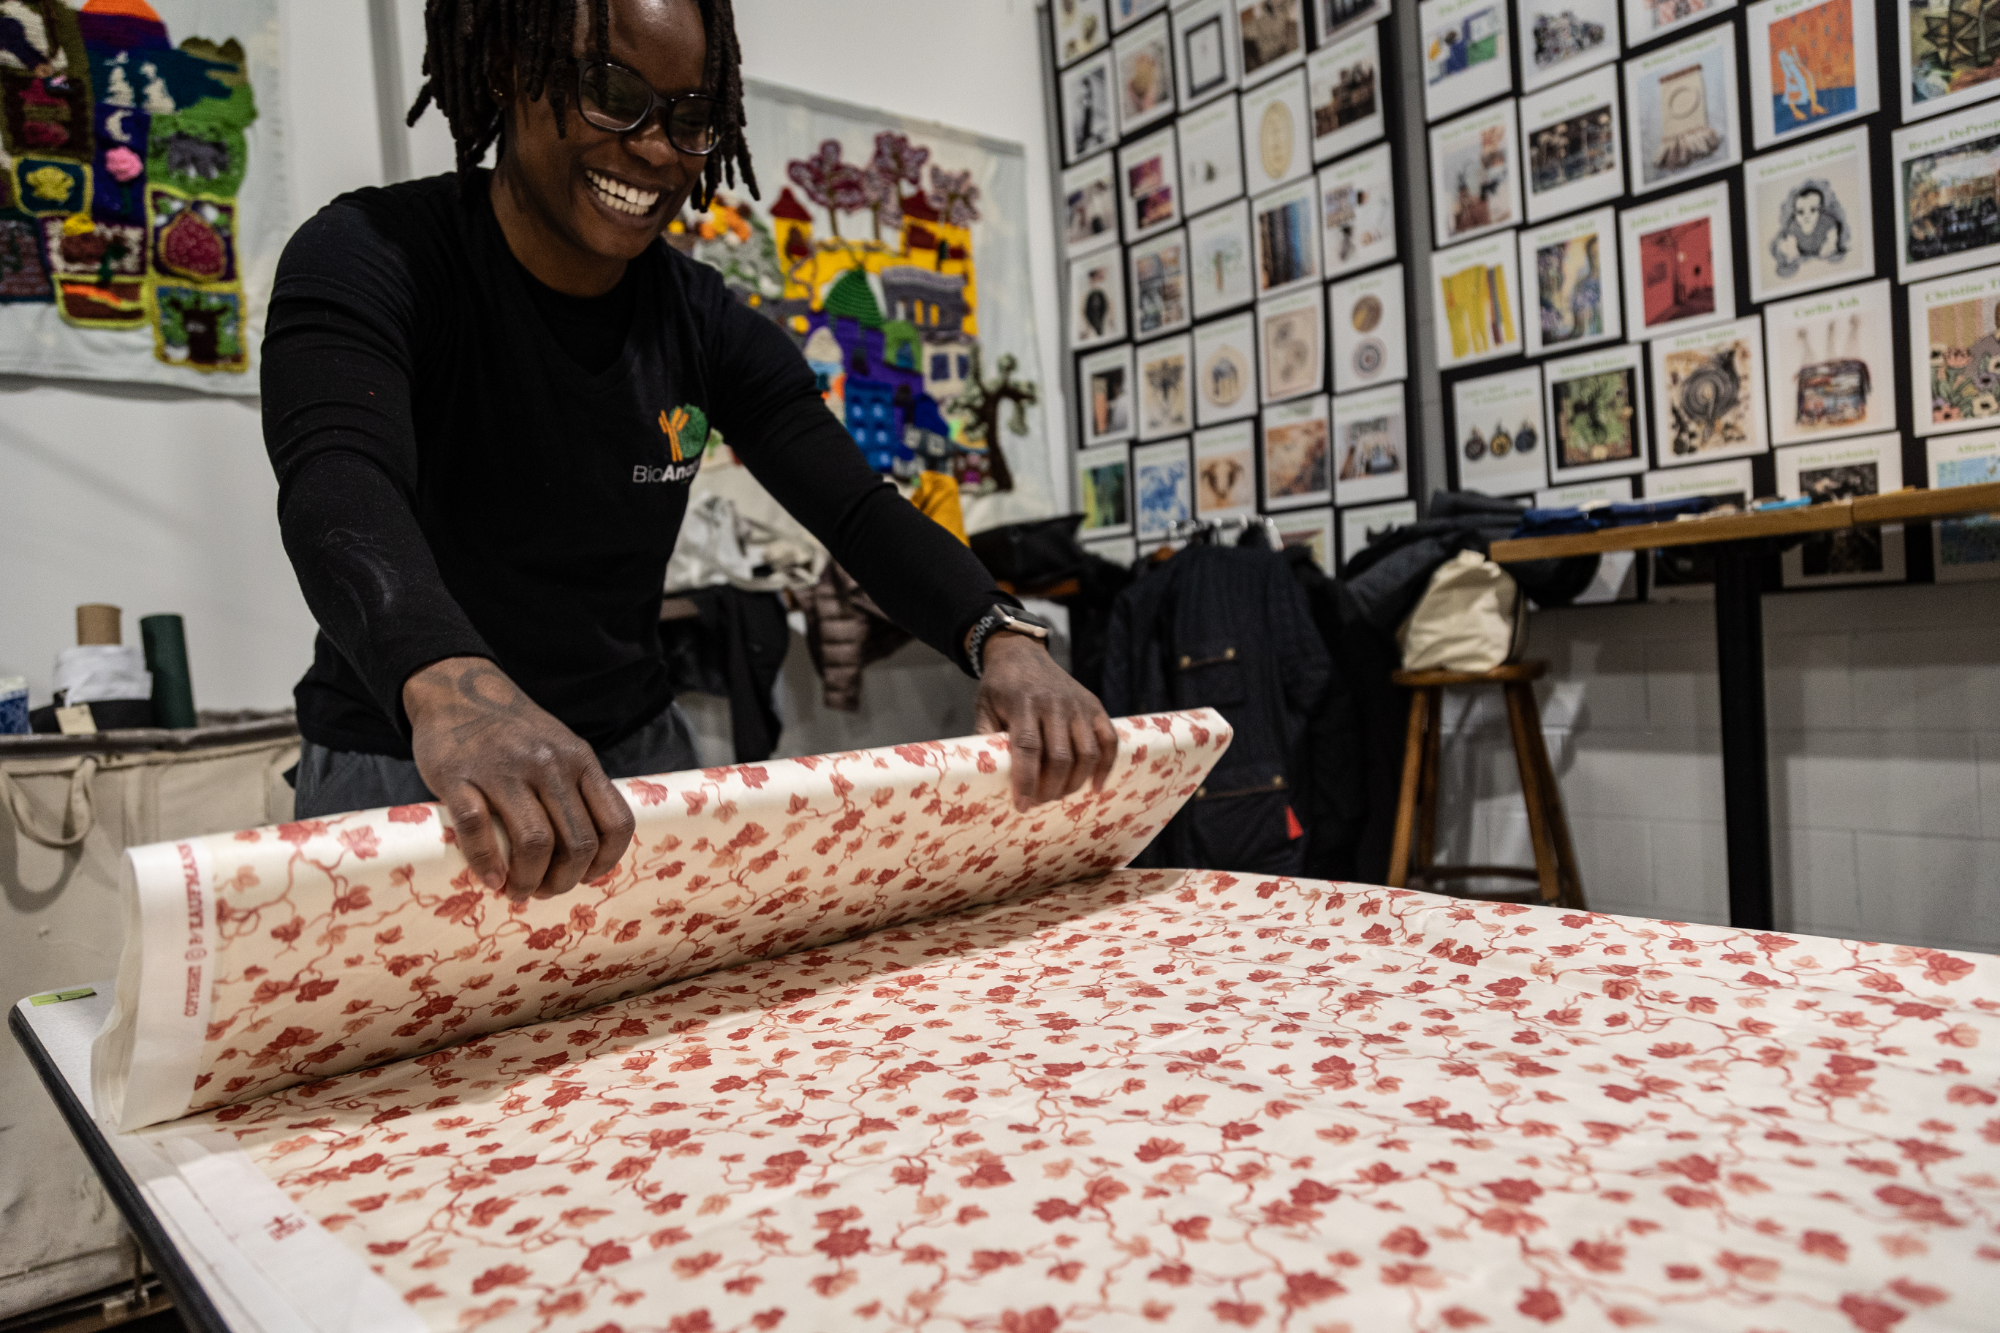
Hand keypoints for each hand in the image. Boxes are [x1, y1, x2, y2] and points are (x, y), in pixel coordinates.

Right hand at [403, 657, 634, 900]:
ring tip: (518, 891)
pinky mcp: (459, 776)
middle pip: (576, 842)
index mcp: (580, 760)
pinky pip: (478, 829)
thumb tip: (590, 850)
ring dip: (529, 880)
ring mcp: (504, 769)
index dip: (606, 861)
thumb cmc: (513, 731)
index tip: (586, 877)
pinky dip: (487, 864)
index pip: (616, 822)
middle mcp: (549, 764)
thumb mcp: (560, 747)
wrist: (457, 688)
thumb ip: (577, 787)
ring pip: (535, 842)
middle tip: (544, 890)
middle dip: (564, 880)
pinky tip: (492, 879)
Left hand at [972, 633, 1119, 811]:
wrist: (1022, 654)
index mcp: (1023, 703)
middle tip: (1039, 802)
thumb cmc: (1000, 687)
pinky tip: (1095, 786)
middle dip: (1051, 788)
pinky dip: (1105, 766)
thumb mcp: (983, 708)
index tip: (1023, 805)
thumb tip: (986, 777)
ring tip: (1059, 795)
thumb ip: (985, 739)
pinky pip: (1109, 740)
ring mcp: (1078, 705)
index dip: (1027, 781)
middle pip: (1060, 757)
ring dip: (1074, 783)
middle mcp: (1054, 703)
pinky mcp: (1095, 706)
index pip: (1028, 748)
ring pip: (1086, 753)